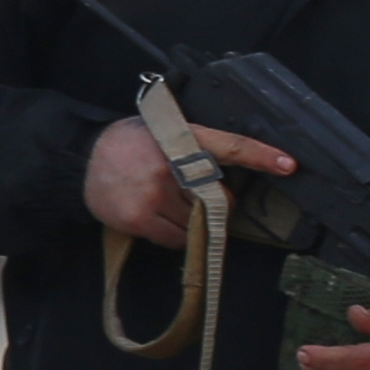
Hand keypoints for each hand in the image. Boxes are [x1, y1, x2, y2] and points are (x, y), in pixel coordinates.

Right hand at [85, 112, 293, 246]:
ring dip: (194, 221)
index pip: (230, 146)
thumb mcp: (163, 130)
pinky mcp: (139, 219)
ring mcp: (153, 194)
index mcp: (180, 137)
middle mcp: (168, 165)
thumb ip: (195, 147)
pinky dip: (176, 235)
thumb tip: (231, 175)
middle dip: (216, 203)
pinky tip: (158, 217)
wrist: (80, 160)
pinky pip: (177, 239)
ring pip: (198, 222)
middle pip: (218, 199)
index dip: (261, 156)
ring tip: (169, 204)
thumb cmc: (130, 144)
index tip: (289, 164)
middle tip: (194, 194)